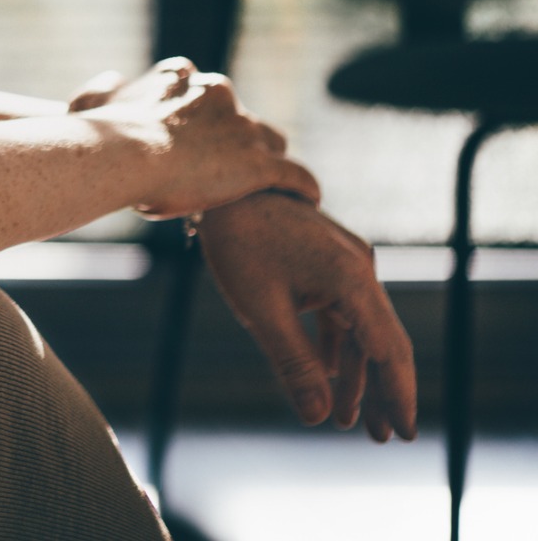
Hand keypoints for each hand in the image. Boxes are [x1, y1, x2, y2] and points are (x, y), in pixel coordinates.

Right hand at [75, 58, 317, 217]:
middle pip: (241, 114)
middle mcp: (218, 95)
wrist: (124, 155)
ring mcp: (241, 129)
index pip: (202, 88)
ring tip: (268, 184)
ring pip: (271, 141)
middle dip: (237, 136)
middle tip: (224, 167)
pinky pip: (295, 175)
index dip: (199, 113)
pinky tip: (308, 199)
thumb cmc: (99, 135)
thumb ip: (102, 90)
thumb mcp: (89, 102)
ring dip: (268, 158)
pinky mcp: (258, 164)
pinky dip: (303, 186)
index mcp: (181, 80)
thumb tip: (113, 80)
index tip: (191, 134)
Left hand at [199, 191, 417, 441]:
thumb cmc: (240, 244)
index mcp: (352, 280)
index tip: (405, 434)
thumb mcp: (262, 310)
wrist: (224, 190)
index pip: (387, 350)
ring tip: (350, 421)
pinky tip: (332, 378)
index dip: (399, 395)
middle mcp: (360, 271)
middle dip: (383, 393)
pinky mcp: (329, 264)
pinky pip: (343, 314)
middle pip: (383, 343)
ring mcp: (347, 266)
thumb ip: (294, 363)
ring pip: (362, 331)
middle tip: (384, 438)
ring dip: (357, 374)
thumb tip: (317, 416)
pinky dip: (337, 347)